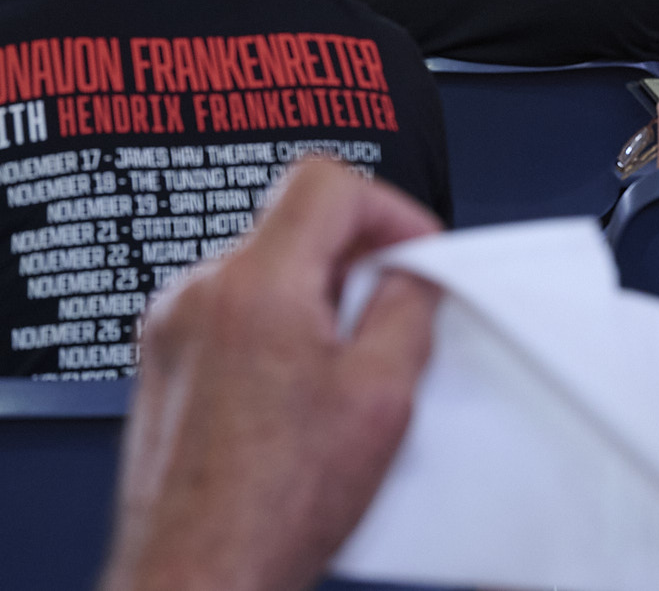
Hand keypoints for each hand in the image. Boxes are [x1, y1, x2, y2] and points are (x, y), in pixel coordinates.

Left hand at [97, 160, 442, 590]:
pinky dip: (281, 330)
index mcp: (257, 288)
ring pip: (269, 270)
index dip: (389, 208)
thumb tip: (415, 269)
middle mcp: (200, 295)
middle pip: (298, 226)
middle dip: (358, 261)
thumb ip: (409, 306)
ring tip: (348, 367)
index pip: (327, 183)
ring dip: (319, 299)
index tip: (415, 251)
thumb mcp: (383, 394)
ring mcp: (173, 328)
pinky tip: (306, 392)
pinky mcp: (166, 362)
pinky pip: (238, 312)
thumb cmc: (272, 505)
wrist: (200, 573)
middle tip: (394, 315)